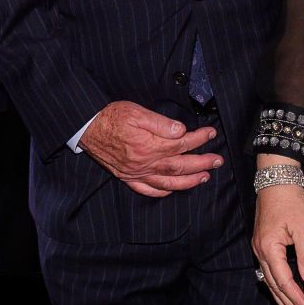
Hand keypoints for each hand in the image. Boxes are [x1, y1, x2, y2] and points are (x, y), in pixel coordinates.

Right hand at [78, 100, 221, 197]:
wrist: (86, 128)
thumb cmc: (110, 117)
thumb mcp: (135, 111)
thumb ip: (159, 122)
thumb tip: (180, 130)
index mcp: (149, 145)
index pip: (181, 144)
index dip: (199, 139)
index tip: (211, 134)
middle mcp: (145, 162)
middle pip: (180, 165)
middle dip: (202, 163)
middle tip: (217, 161)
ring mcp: (136, 172)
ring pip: (168, 182)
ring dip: (189, 181)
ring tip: (204, 177)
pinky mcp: (127, 177)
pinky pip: (148, 190)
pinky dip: (162, 192)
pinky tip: (172, 190)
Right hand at [250, 163, 303, 304]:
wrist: (276, 179)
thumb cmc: (290, 200)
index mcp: (268, 248)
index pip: (284, 281)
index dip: (297, 299)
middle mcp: (260, 251)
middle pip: (274, 286)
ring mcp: (260, 248)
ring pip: (269, 282)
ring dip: (282, 301)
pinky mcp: (263, 245)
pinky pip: (269, 273)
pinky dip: (277, 288)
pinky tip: (283, 296)